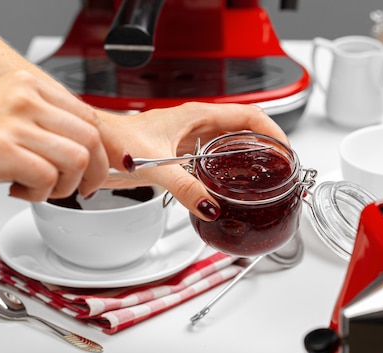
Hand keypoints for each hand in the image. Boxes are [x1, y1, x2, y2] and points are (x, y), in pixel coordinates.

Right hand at [0, 71, 126, 200]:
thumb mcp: (14, 116)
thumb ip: (52, 124)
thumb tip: (98, 148)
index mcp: (31, 84)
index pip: (90, 116)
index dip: (104, 148)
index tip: (104, 166)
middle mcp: (24, 97)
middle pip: (91, 139)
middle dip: (95, 173)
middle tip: (80, 188)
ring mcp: (13, 121)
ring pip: (77, 159)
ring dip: (65, 185)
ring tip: (41, 187)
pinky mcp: (2, 148)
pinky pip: (48, 177)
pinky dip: (39, 193)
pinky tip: (18, 188)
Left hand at [98, 102, 288, 219]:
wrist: (97, 144)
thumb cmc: (119, 140)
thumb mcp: (156, 165)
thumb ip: (185, 187)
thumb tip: (210, 207)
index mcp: (198, 116)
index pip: (249, 115)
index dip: (273, 131)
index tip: (285, 150)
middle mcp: (198, 123)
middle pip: (246, 128)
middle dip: (267, 144)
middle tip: (280, 167)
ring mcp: (192, 136)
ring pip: (233, 140)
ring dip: (250, 155)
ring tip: (264, 174)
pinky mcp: (184, 150)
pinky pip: (217, 154)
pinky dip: (230, 166)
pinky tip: (231, 183)